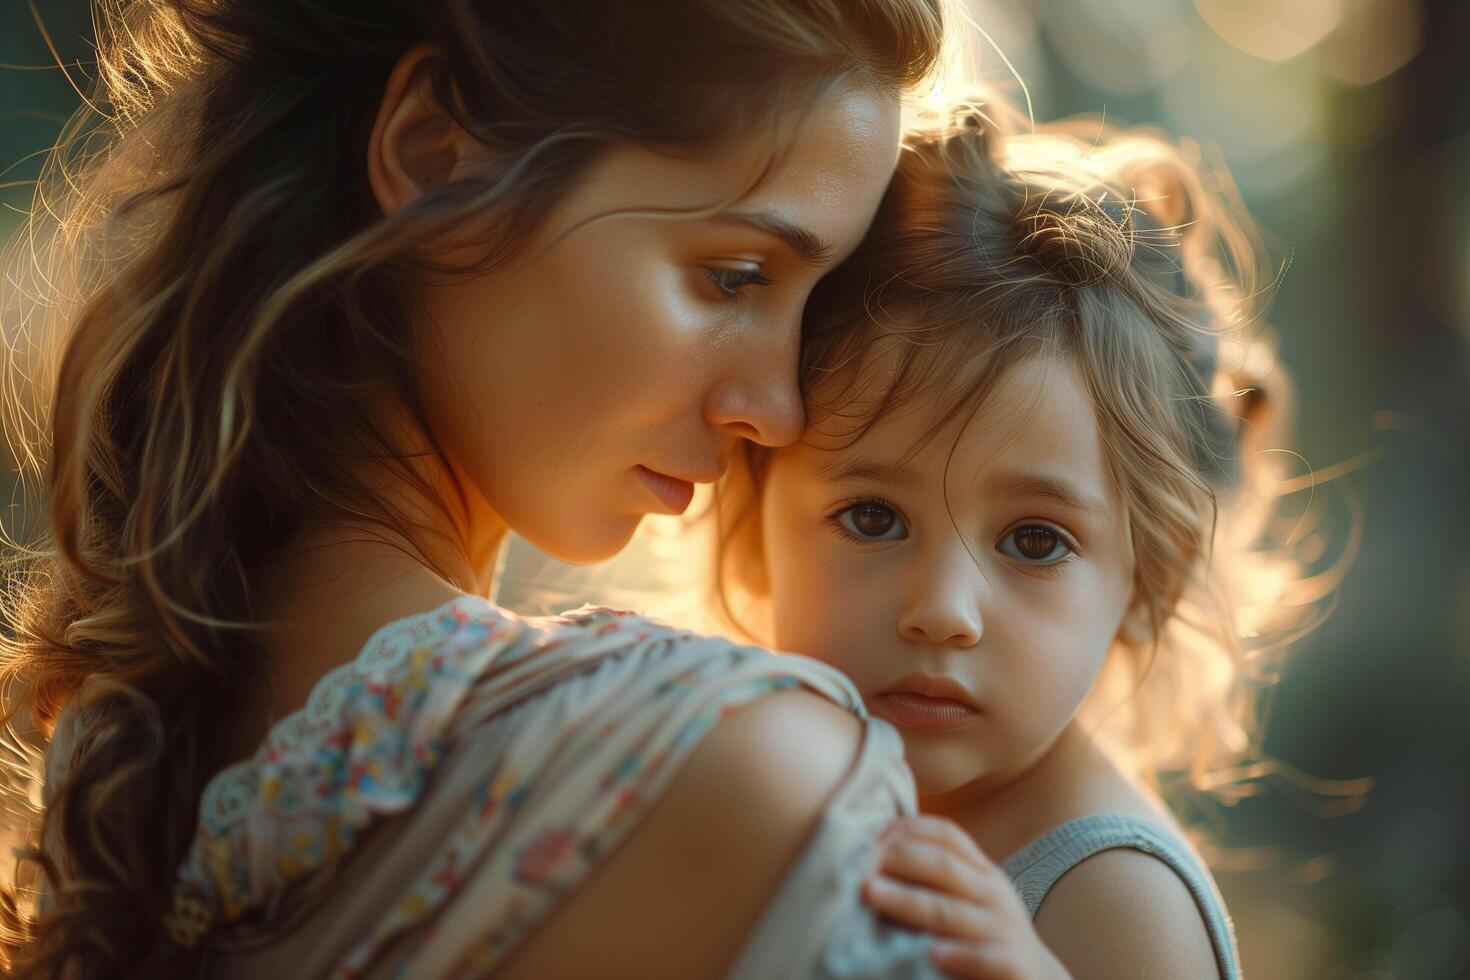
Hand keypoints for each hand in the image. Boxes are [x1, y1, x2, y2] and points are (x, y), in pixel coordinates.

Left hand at [862, 815, 1070, 979]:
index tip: (873, 836)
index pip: (947, 836)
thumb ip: (936, 879)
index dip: (909, 829)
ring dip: (907, 902)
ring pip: (951, 911)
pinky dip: (959, 955)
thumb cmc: (987, 936)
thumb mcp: (971, 898)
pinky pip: (984, 958)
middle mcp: (993, 894)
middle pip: (942, 866)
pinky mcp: (1013, 966)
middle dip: (899, 860)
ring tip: (872, 895)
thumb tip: (876, 856)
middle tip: (860, 866)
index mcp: (983, 872)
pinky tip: (931, 955)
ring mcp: (1004, 930)